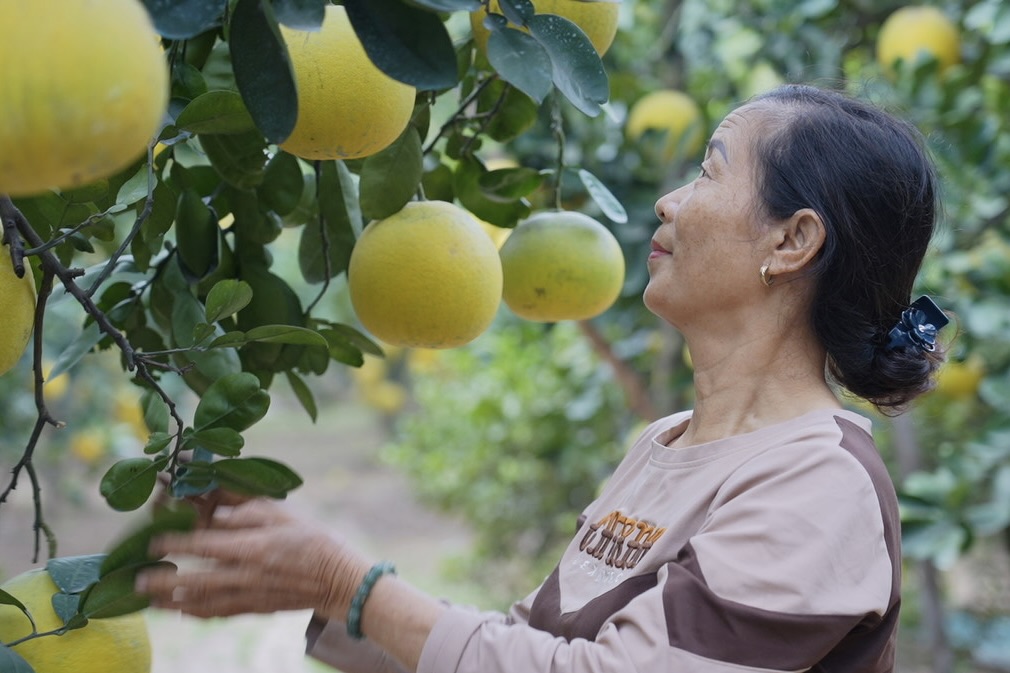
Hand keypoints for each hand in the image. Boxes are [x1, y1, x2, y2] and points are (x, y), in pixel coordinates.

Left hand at [136, 494, 371, 618]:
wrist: (338, 579)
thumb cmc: (313, 540)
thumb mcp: (282, 514)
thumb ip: (246, 510)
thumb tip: (216, 510)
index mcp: (252, 546)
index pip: (204, 545)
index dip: (175, 544)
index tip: (153, 543)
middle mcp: (246, 575)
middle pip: (194, 580)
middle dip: (163, 581)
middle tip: (137, 581)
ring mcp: (249, 596)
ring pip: (201, 602)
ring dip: (172, 602)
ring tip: (149, 600)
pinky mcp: (255, 609)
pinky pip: (219, 613)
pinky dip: (197, 613)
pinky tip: (182, 611)